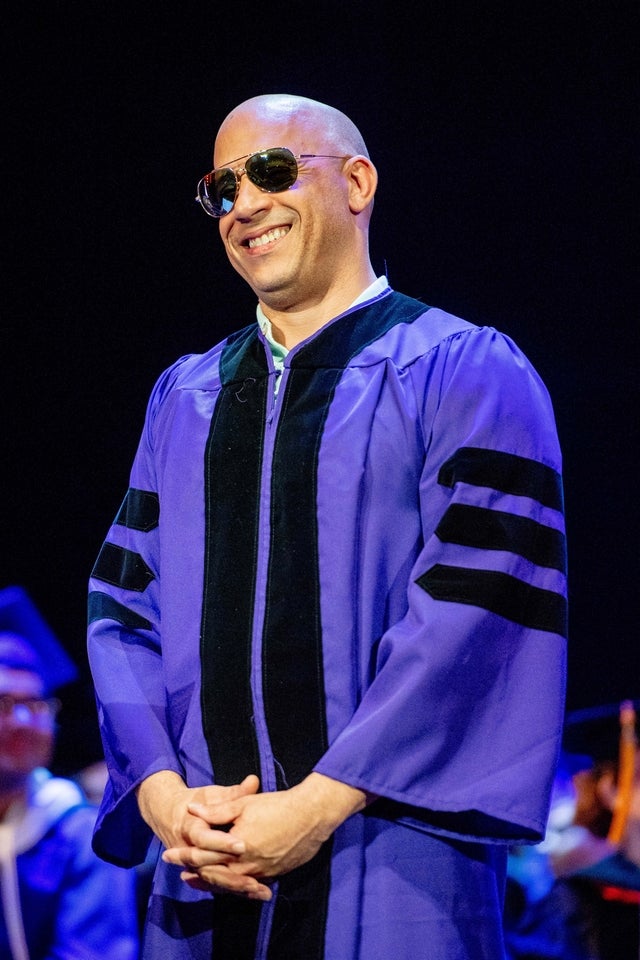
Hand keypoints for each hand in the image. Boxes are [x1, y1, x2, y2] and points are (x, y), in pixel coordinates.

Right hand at [136, 770, 270, 899]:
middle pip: (209, 867)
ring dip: (236, 888)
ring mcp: (192, 865)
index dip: (222, 842)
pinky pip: (216, 884)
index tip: (242, 845)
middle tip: (256, 882)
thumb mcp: (211, 795)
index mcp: (189, 828)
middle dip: (232, 876)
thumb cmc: (195, 802)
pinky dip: (234, 889)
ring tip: (261, 892)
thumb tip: (254, 781)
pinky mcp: (199, 873)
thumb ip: (233, 793)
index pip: (205, 838)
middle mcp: (188, 851)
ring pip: (214, 880)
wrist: (167, 814)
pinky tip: (254, 894)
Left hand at [162, 772, 369, 890]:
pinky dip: (231, 885)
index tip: (168, 854)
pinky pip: (246, 885)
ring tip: (195, 880)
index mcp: (236, 847)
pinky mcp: (272, 875)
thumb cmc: (278, 806)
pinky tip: (226, 881)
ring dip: (210, 882)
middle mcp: (246, 866)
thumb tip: (192, 809)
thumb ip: (216, 810)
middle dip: (193, 871)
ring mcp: (260, 873)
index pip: (203, 855)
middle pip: (213, 873)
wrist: (312, 816)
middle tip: (176, 870)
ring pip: (229, 883)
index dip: (184, 855)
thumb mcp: (244, 804)